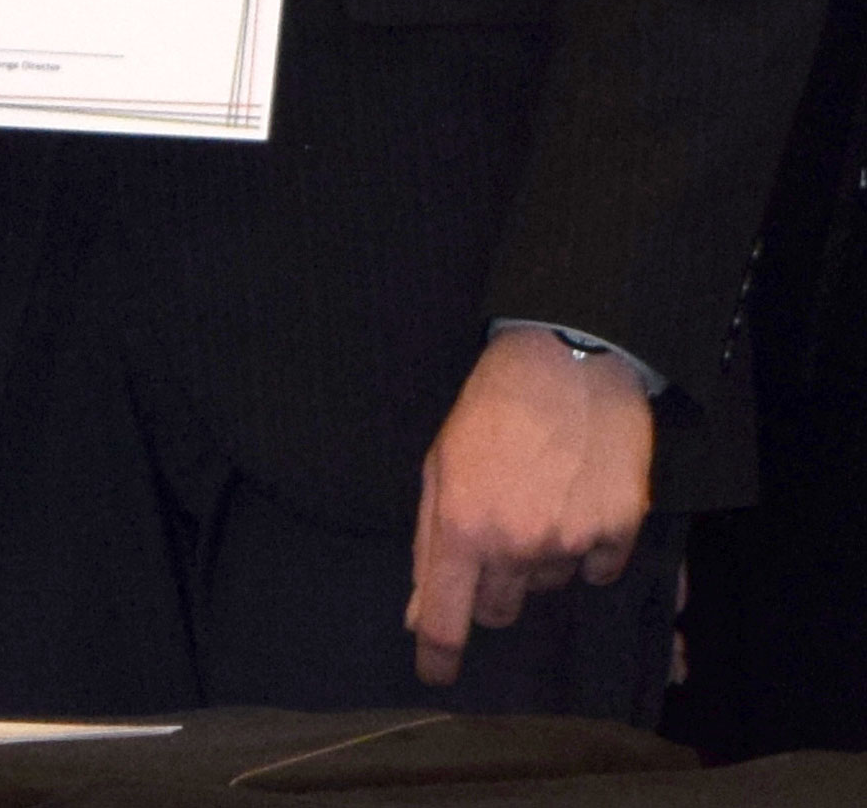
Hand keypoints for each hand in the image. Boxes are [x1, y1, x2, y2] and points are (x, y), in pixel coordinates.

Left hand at [407, 325, 654, 684]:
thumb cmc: (489, 408)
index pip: (447, 618)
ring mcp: (571, 541)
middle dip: (490, 586)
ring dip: (538, 557)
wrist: (566, 362)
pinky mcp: (619, 532)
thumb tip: (417, 612)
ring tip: (537, 495)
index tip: (435, 674)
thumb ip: (428, 542)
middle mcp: (517, 545)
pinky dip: (586, 547)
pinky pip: (597, 570)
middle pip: (500, 610)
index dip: (438, 655)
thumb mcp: (439, 464)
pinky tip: (577, 498)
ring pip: (547, 585)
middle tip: (495, 532)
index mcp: (463, 527)